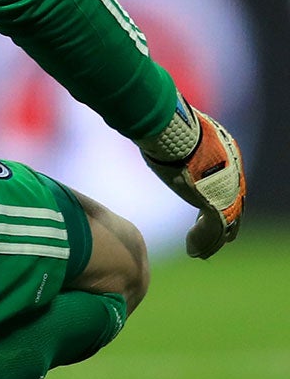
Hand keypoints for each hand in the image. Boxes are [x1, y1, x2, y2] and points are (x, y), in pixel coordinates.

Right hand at [141, 103, 245, 258]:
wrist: (171, 129)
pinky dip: (204, 242)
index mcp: (226, 153)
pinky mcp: (218, 204)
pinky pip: (216, 231)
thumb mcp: (170, 133)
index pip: (226, 182)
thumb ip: (168, 141)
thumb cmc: (163, 126)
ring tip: (200, 252)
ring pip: (226, 222)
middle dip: (221, 222)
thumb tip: (146, 131)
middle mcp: (233, 173)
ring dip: (212, 239)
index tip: (203, 210)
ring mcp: (228, 190)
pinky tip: (194, 251)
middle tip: (208, 236)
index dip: (215, 198)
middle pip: (232, 205)